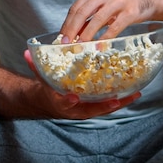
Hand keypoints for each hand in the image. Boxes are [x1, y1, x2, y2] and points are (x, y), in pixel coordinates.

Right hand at [24, 50, 140, 119]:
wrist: (50, 102)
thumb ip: (36, 66)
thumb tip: (27, 53)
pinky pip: (109, 103)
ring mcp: (87, 108)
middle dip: (105, 106)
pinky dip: (121, 99)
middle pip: (92, 110)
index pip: (64, 103)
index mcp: (61, 103)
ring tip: (134, 94)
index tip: (73, 97)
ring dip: (120, 103)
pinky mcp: (96, 104)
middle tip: (116, 100)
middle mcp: (76, 109)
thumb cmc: (47, 89)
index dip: (69, 101)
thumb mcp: (40, 78)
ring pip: (105, 108)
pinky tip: (134, 91)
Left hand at [60, 0, 162, 42]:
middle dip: (72, 30)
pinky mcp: (130, 12)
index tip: (60, 37)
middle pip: (82, 12)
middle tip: (66, 44)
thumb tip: (73, 32)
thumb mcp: (104, 2)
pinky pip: (114, 27)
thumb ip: (90, 14)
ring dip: (86, 35)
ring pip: (97, 19)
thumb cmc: (123, 1)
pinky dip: (105, 38)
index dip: (67, 23)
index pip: (76, 7)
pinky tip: (99, 46)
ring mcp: (118, 2)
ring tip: (79, 46)